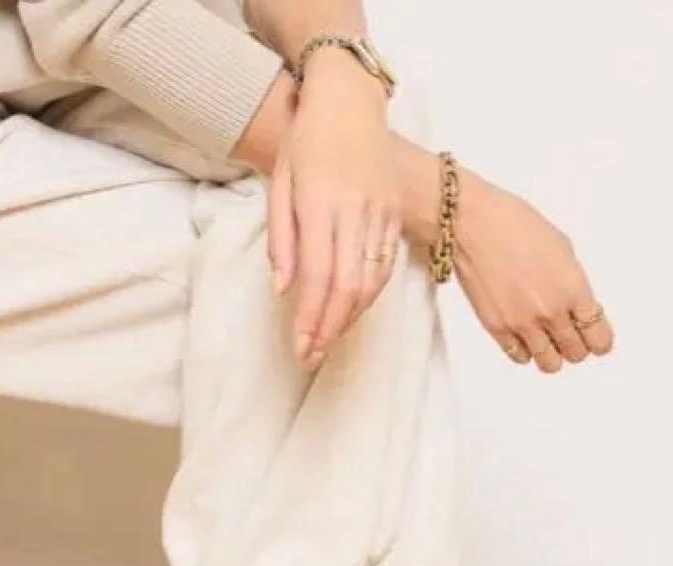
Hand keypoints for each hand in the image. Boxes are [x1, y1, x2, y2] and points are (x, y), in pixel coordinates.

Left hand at [268, 51, 401, 367]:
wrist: (350, 102)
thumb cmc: (307, 142)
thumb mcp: (279, 183)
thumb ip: (281, 239)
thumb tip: (285, 290)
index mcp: (320, 203)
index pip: (318, 275)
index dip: (310, 318)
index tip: (300, 347)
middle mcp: (354, 210)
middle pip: (348, 286)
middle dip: (329, 328)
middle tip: (312, 356)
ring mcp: (380, 212)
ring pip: (370, 281)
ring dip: (349, 317)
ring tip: (327, 339)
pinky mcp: (393, 214)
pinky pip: (384, 265)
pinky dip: (368, 295)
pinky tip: (351, 311)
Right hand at [453, 170, 614, 372]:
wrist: (473, 225)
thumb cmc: (514, 226)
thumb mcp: (562, 248)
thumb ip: (573, 284)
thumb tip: (578, 305)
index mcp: (573, 289)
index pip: (599, 337)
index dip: (600, 341)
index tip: (597, 339)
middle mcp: (550, 311)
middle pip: (576, 353)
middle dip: (578, 345)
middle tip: (571, 334)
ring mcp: (522, 323)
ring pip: (550, 364)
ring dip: (553, 354)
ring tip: (548, 339)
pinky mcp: (497, 328)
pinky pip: (520, 357)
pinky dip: (526, 351)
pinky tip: (525, 336)